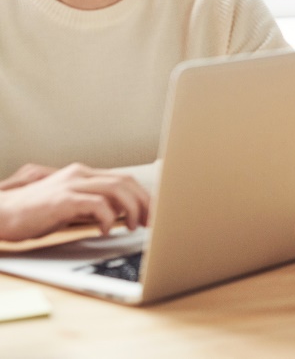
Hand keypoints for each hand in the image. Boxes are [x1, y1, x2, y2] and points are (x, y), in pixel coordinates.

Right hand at [0, 163, 149, 240]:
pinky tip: (106, 231)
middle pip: (125, 182)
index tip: (152, 213)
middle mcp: (79, 174)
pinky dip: (108, 218)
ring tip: (132, 226)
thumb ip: (92, 204)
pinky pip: (96, 204)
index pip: (123, 179)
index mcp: (82, 174)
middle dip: (144, 202)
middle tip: (150, 222)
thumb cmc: (32, 213)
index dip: (142, 195)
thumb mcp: (68, 205)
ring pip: (116, 189)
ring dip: (131, 209)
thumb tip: (118, 214)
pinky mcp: (62, 199)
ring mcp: (70, 184)